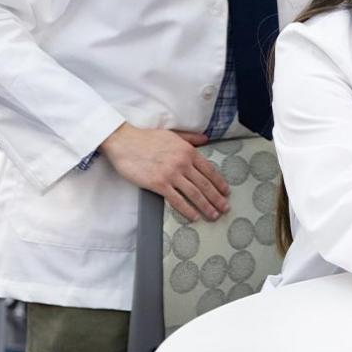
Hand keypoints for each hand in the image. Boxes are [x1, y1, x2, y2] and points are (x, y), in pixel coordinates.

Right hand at [98, 123, 229, 221]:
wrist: (124, 142)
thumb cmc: (147, 138)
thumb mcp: (173, 135)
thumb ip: (190, 138)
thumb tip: (205, 139)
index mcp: (188, 151)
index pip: (209, 170)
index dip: (220, 183)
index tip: (226, 192)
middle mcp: (183, 163)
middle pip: (205, 184)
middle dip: (217, 198)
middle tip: (225, 208)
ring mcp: (171, 174)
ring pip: (194, 193)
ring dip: (206, 206)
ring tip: (213, 215)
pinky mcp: (158, 184)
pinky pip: (176, 200)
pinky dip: (187, 209)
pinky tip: (194, 216)